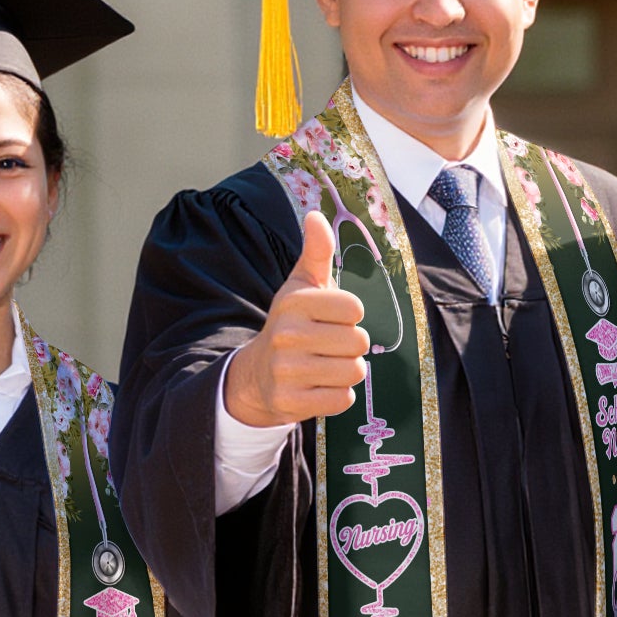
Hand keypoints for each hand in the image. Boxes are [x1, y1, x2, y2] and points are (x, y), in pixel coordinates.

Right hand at [222, 210, 370, 426]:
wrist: (258, 374)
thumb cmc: (291, 324)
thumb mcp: (302, 286)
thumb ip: (317, 252)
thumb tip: (316, 215)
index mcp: (294, 302)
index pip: (354, 308)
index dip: (350, 315)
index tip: (331, 318)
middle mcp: (288, 335)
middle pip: (359, 342)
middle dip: (351, 345)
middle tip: (329, 345)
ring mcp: (287, 371)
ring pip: (354, 372)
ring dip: (347, 371)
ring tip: (325, 364)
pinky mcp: (291, 402)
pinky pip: (343, 400)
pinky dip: (338, 395)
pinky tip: (319, 386)